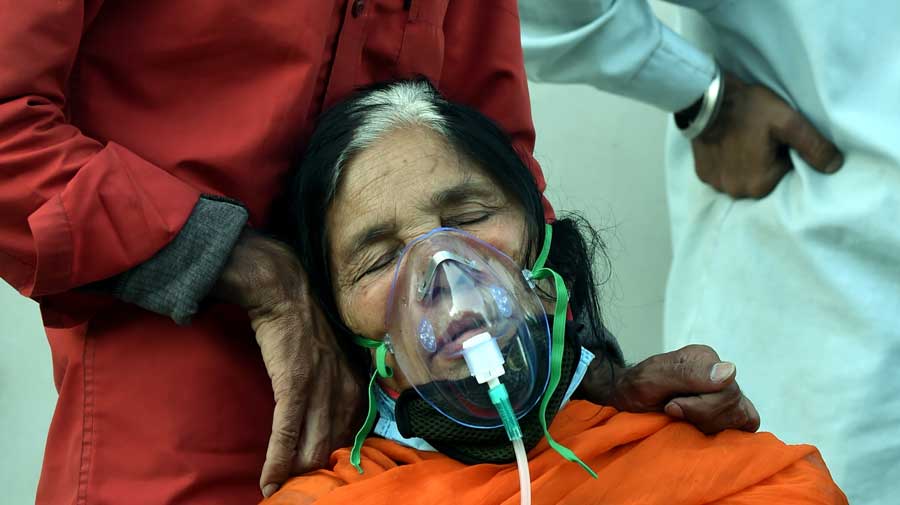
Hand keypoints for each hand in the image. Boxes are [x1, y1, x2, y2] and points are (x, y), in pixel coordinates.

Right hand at [213, 229, 364, 497]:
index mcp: (355, 387)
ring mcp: (320, 388)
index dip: (337, 464)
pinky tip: (270, 482)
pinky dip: (278, 461)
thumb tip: (331, 424)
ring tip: (283, 496)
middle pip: (332, 449)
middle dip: (316, 477)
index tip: (326, 482)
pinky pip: (287, 432)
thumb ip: (337, 392)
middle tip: (303, 495)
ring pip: (311, 447)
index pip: (353, 439)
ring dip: (294, 476)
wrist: (285, 294)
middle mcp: (344, 391)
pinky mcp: (294, 384)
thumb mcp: (332, 362)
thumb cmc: (304, 328)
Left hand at [581, 344, 759, 433]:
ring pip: (742, 417)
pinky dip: (729, 431)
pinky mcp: (729, 411)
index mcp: (704, 358)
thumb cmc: (636, 388)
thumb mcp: (651, 378)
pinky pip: (747, 422)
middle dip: (700, 416)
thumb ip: (688, 374)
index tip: (671, 407)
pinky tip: (702, 429)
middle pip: (733, 404)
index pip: (726, 388)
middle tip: (672, 411)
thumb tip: (729, 372)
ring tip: (683, 419)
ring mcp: (727, 392)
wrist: (628, 400)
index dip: (699, 407)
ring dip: (710, 425)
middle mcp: (720, 373)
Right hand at [691, 73, 842, 197]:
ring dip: (745, 163)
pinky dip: (727, 163)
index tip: (776, 137)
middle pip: (763, 178)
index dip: (784, 154)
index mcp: (761, 183)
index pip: (784, 174)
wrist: (707, 99)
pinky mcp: (703, 175)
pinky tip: (727, 144)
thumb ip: (814, 146)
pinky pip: (723, 174)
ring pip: (742, 177)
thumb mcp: (789, 122)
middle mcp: (737, 191)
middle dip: (765, 161)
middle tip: (760, 136)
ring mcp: (717, 184)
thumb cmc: (750, 109)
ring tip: (743, 139)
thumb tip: (835, 166)